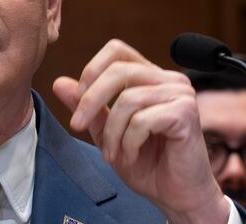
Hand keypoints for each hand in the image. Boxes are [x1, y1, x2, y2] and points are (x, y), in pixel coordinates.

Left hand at [53, 39, 229, 222]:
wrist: (177, 195)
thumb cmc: (148, 163)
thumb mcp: (107, 133)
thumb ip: (89, 108)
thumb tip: (59, 82)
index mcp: (150, 77)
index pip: (117, 50)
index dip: (92, 70)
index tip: (78, 100)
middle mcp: (168, 79)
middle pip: (118, 70)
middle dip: (91, 100)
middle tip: (78, 126)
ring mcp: (180, 94)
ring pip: (128, 99)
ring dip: (111, 132)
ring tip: (112, 154)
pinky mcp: (186, 113)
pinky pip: (142, 120)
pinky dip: (129, 142)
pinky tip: (131, 156)